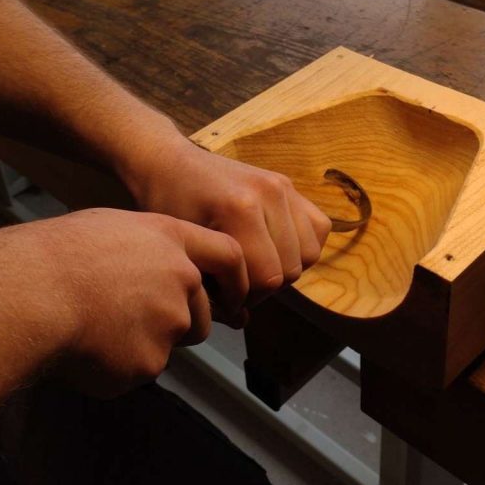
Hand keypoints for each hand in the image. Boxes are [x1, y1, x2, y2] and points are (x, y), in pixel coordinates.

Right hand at [0, 209, 246, 397]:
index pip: (230, 256)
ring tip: (100, 326)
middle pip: (202, 313)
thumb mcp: (112, 229)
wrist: (28, 295)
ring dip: (148, 343)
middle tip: (129, 318)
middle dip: (179, 323)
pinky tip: (86, 348)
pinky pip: (140, 370)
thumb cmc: (56, 257)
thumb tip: (164, 269)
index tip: (236, 299)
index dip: (236, 280)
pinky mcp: (151, 362)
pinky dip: (118, 367)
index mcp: (172, 240)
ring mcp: (171, 322)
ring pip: (172, 343)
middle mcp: (182, 279)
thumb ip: (152, 250)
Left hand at [122, 134, 331, 308]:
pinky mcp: (289, 185)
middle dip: (263, 287)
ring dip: (285, 268)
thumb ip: (213, 285)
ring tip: (257, 266)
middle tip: (236, 284)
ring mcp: (283, 186)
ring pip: (308, 253)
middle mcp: (270, 194)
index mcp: (240, 210)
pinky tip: (276, 249)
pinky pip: (318, 228)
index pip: (267, 279)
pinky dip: (302, 246)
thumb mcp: (185, 249)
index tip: (222, 299)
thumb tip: (241, 320)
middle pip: (290, 269)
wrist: (168, 164)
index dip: (244, 299)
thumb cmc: (165, 208)